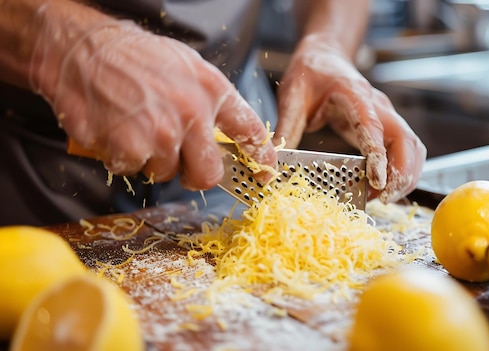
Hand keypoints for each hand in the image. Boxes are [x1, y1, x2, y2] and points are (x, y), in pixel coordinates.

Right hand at [29, 15, 275, 190]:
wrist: (82, 49)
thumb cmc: (136, 57)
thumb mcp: (187, 66)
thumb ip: (211, 101)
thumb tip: (225, 137)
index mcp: (213, 91)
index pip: (251, 132)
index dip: (262, 159)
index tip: (264, 174)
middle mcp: (191, 114)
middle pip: (209, 174)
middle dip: (196, 176)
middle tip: (182, 165)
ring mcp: (160, 134)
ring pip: (166, 173)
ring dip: (152, 159)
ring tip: (136, 126)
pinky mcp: (129, 149)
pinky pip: (133, 170)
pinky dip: (122, 157)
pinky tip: (116, 130)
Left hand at [273, 33, 426, 203]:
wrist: (325, 56)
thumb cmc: (310, 72)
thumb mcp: (292, 96)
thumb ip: (286, 127)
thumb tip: (273, 161)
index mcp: (355, 95)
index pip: (375, 127)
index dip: (379, 156)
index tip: (377, 181)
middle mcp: (378, 105)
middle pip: (406, 141)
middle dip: (402, 174)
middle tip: (382, 199)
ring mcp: (386, 116)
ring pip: (413, 147)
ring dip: (406, 176)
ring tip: (382, 198)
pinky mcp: (386, 126)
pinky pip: (407, 150)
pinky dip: (403, 171)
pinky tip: (384, 188)